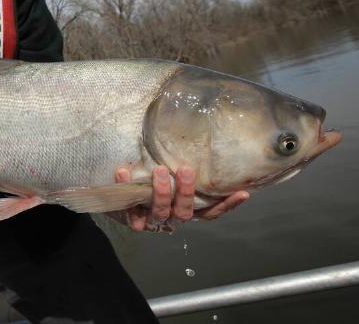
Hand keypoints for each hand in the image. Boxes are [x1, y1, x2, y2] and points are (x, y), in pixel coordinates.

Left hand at [107, 165, 248, 231]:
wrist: (116, 197)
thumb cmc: (148, 180)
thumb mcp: (168, 173)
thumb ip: (181, 165)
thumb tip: (198, 136)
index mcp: (185, 209)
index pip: (210, 212)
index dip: (226, 205)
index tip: (243, 192)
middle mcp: (172, 218)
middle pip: (185, 211)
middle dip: (186, 191)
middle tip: (185, 170)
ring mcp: (152, 221)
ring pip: (161, 212)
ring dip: (162, 192)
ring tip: (159, 171)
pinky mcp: (131, 221)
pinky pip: (131, 210)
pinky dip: (127, 187)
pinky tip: (123, 172)